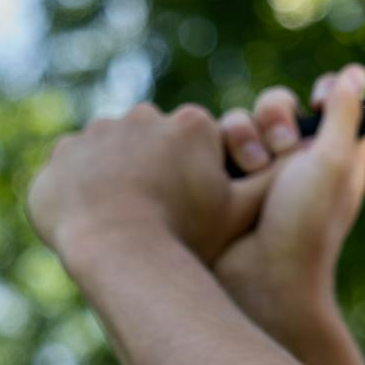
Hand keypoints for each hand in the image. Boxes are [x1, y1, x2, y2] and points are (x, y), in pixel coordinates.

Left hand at [29, 100, 275, 269]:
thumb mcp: (243, 211)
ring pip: (114, 155)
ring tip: (127, 222)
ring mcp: (98, 133)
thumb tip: (303, 153)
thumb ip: (271, 181)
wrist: (116, 249)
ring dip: (119, 179)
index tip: (193, 207)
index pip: (199, 143)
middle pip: (156, 144)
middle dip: (158, 173)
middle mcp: (144, 116)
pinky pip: (74, 170)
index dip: (198, 176)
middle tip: (161, 217)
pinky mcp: (61, 155)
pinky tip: (95, 221)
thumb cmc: (186, 233)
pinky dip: (83, 191)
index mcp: (192, 125)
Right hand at [213, 64, 364, 341]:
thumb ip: (344, 115)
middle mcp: (292, 163)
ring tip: (248, 169)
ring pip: (238, 121)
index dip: (320, 94)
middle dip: (275, 118)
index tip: (314, 97)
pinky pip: (208, 143)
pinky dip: (214, 149)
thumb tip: (357, 73)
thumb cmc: (305, 226)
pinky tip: (219, 172)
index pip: (326, 106)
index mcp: (331, 156)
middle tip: (281, 147)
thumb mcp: (333, 164)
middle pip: (276, 107)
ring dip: (242, 136)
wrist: (256, 280)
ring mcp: (252, 174)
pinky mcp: (219, 183)